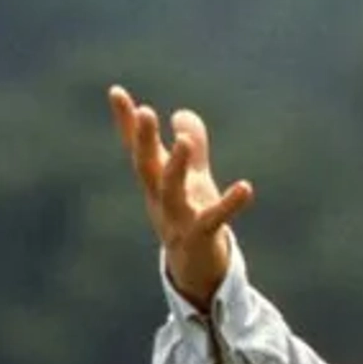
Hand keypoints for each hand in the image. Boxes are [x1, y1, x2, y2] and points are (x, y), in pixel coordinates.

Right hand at [109, 85, 253, 309]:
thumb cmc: (190, 219)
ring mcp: (176, 220)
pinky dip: (229, 204)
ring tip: (186, 144)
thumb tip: (183, 112)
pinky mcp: (200, 238)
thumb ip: (190, 146)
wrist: (195, 272)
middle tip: (145, 112)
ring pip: (172, 192)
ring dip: (176, 167)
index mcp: (156, 183)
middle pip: (146, 167)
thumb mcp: (192, 179)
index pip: (138, 148)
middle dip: (144, 141)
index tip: (116, 91)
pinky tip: (246, 187)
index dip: (126, 122)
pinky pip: (214, 219)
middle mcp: (160, 199)